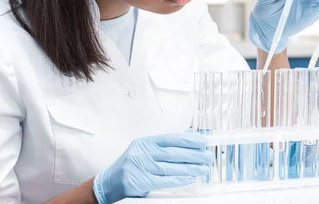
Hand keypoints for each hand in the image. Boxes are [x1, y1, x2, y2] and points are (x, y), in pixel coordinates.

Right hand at [93, 133, 212, 202]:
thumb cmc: (131, 165)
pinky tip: (190, 177)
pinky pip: (165, 180)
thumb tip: (189, 136)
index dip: (188, 140)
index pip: (170, 139)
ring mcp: (140, 167)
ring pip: (171, 167)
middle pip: (173, 153)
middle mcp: (142, 153)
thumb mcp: (146, 150)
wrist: (110, 182)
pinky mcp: (140, 181)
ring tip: (203, 168)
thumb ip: (166, 145)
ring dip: (191, 168)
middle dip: (194, 154)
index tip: (202, 141)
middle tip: (208, 156)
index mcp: (145, 142)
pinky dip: (180, 179)